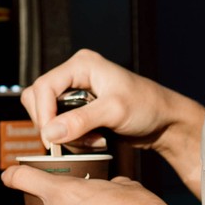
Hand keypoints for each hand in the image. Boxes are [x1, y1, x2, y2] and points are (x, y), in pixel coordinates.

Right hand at [20, 49, 200, 155]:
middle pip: (39, 100)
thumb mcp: (114, 111)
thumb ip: (80, 121)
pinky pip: (61, 125)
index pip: (44, 86)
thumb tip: (49, 133)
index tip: (50, 138)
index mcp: (81, 64)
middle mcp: (75, 75)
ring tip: (93, 140)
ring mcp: (76, 93)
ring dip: (66, 134)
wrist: (165, 121)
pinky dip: (74, 138)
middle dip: (54, 124)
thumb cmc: (147, 106)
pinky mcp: (80, 110)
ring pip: (48, 115)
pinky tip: (96, 140)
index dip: (43, 113)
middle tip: (73, 139)